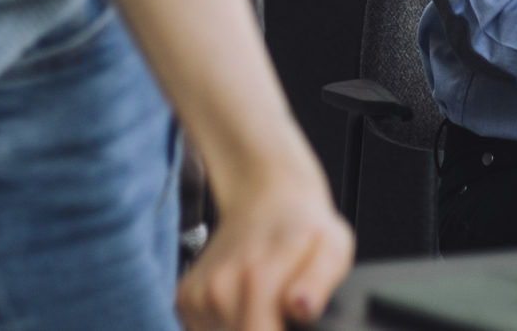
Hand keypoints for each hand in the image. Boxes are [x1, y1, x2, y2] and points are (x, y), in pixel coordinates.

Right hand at [176, 154, 353, 330]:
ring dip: (244, 328)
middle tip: (281, 312)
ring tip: (264, 303)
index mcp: (256, 278)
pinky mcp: (185, 298)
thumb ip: (319, 282)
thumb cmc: (304, 228)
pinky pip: (205, 330)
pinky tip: (244, 303)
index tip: (288, 322)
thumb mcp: (332, 247)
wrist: (265, 199)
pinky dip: (226, 325)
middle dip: (263, 330)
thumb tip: (302, 307)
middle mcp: (219, 288)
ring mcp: (198, 294)